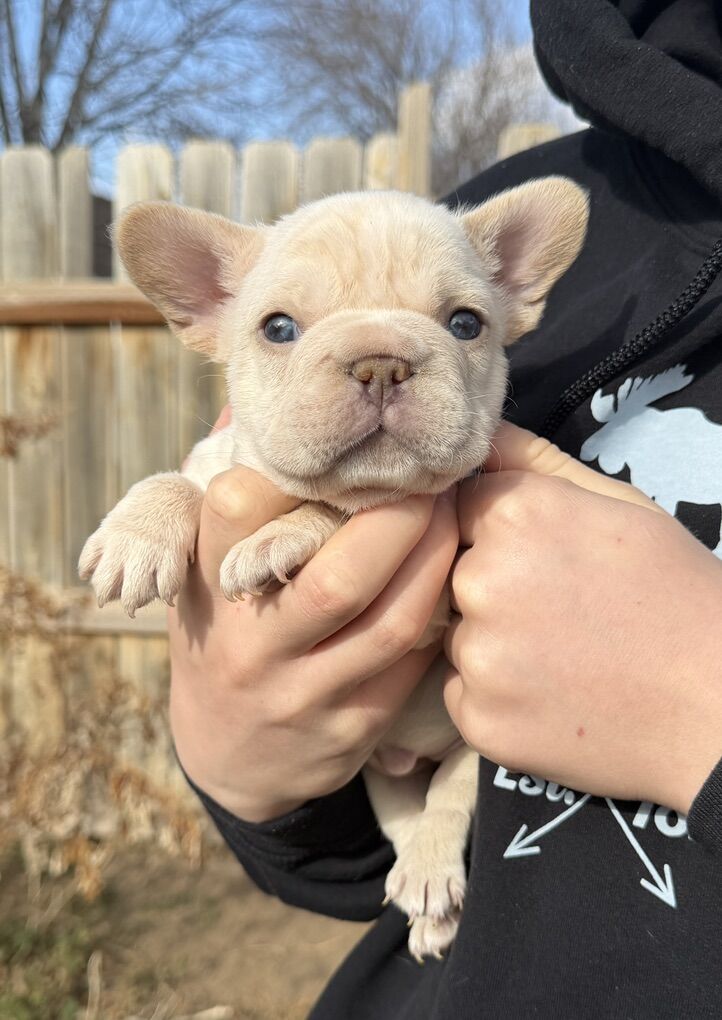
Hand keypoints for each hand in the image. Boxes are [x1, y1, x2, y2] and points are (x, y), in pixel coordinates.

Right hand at [169, 411, 457, 821]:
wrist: (230, 759)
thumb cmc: (223, 637)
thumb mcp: (201, 574)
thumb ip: (229, 499)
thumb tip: (245, 405)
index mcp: (205, 588)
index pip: (239, 509)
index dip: (296, 469)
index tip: (344, 448)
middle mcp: (250, 645)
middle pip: (337, 574)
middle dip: (402, 515)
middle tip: (433, 477)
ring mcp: (304, 694)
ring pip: (391, 622)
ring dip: (438, 557)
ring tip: (456, 515)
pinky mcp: (352, 729)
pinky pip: (413, 663)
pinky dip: (442, 610)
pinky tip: (457, 574)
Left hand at [444, 423, 721, 814]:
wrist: (714, 704)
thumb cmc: (673, 593)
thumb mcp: (620, 505)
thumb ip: (537, 461)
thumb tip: (481, 432)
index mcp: (514, 514)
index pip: (460, 507)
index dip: (495, 530)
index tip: (536, 556)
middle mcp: (481, 579)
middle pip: (451, 571)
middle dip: (490, 585)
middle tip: (556, 611)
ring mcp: (478, 654)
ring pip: (456, 634)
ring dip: (491, 641)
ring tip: (559, 656)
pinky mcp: (477, 718)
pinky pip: (462, 692)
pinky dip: (494, 694)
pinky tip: (549, 695)